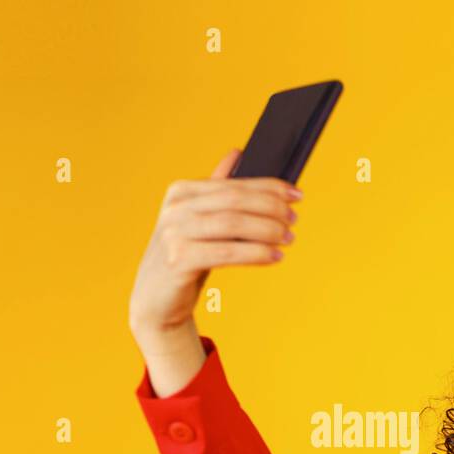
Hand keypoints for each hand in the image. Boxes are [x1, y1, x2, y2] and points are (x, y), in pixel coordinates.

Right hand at [127, 147, 300, 344]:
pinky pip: (227, 252)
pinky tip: (274, 257)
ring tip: (288, 239)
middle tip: (294, 219)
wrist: (156, 299)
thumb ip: (216, 190)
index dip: (270, 188)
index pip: (234, 184)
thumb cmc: (184, 258)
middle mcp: (176, 208)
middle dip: (271, 208)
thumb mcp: (199, 220)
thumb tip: (237, 153)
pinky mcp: (179, 260)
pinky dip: (255, 253)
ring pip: (233, 224)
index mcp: (181, 191)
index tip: (297, 195)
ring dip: (267, 230)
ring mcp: (174, 233)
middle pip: (235, 201)